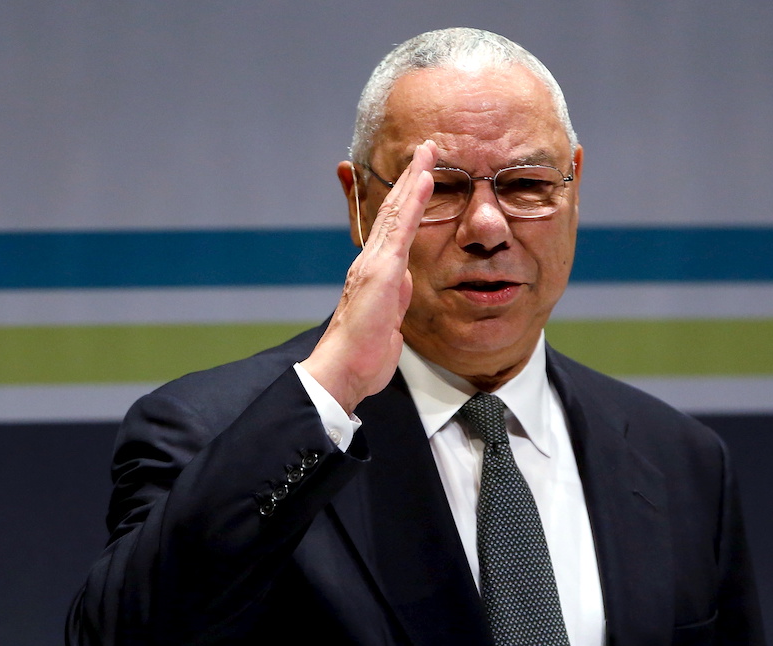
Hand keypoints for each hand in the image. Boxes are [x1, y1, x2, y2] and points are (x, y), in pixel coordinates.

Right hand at [300, 140, 436, 413]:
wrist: (344, 369)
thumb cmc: (363, 354)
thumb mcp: (387, 322)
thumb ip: (395, 299)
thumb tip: (404, 284)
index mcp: (374, 273)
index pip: (394, 228)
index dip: (407, 199)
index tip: (421, 176)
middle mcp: (371, 261)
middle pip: (393, 210)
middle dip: (410, 178)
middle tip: (426, 150)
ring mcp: (375, 263)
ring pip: (396, 211)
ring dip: (414, 178)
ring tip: (428, 152)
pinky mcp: (381, 271)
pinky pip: (401, 228)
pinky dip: (414, 200)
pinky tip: (425, 178)